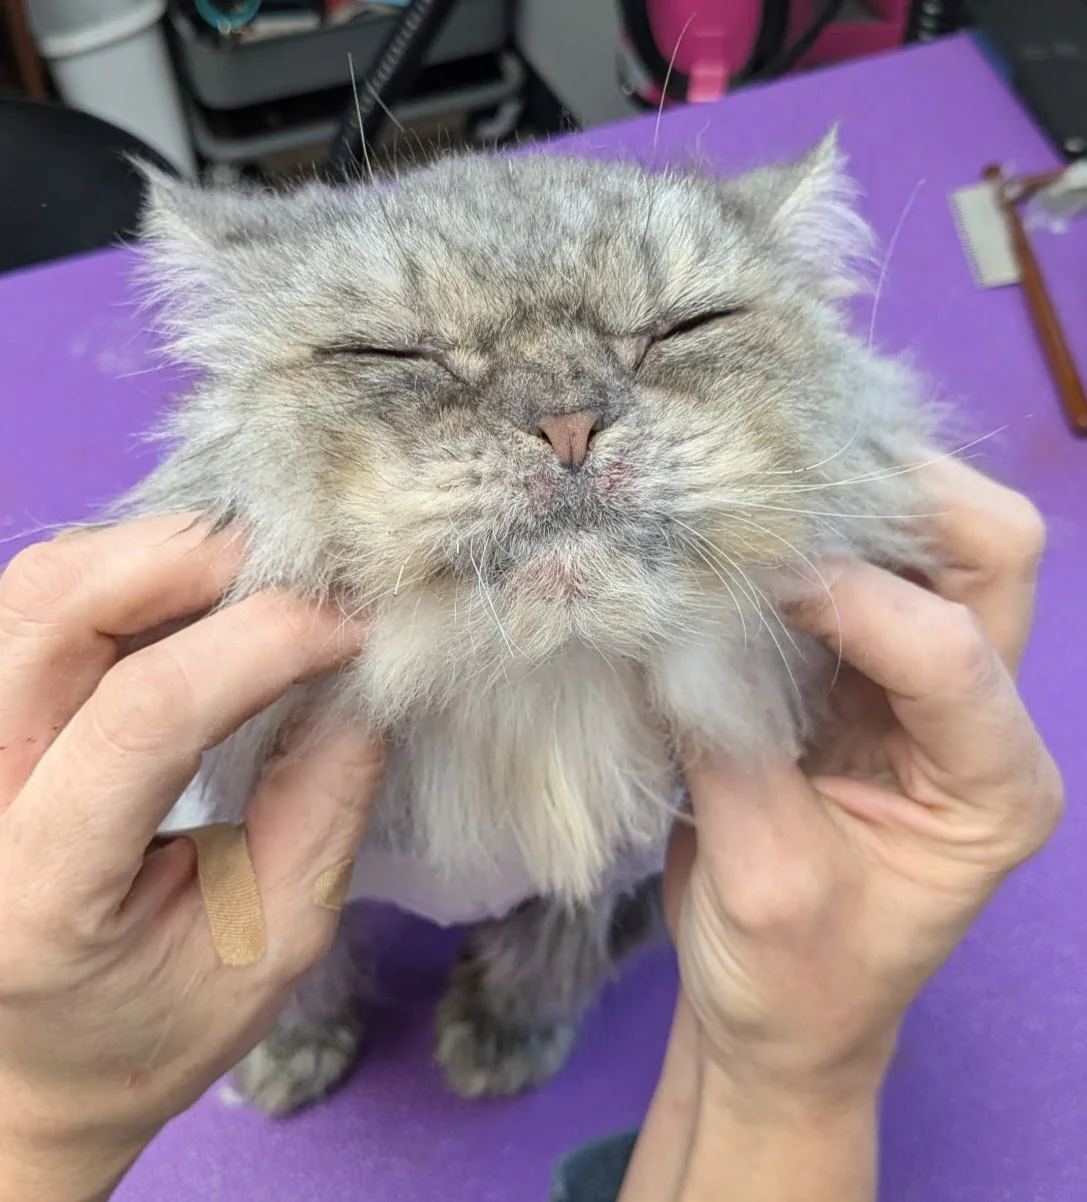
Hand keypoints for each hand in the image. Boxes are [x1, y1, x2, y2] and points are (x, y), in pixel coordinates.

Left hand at [0, 518, 383, 1201]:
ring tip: (250, 576)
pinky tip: (188, 597)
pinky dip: (119, 573)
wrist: (33, 1063)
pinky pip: (30, 605)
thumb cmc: (157, 1021)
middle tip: (298, 569)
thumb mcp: (275, 942)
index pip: (145, 714)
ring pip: (33, 589)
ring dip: (151, 554)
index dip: (261, 641)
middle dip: (192, 560)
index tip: (350, 625)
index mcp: (39, 893)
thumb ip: (324, 805)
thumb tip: (363, 674)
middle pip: (56, 612)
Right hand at [620, 460, 1061, 1201]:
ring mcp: (920, 686)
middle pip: (988, 553)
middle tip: (784, 473)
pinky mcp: (857, 673)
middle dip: (895, 494)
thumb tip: (676, 618)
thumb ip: (732, 742)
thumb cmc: (791, 980)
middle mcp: (979, 718)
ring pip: (928, 540)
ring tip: (755, 485)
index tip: (748, 576)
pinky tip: (739, 526)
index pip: (948, 649)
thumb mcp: (763, 878)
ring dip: (847, 498)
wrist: (780, 1017)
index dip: (850, 597)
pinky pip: (851, 568)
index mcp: (993, 787)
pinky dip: (801, 534)